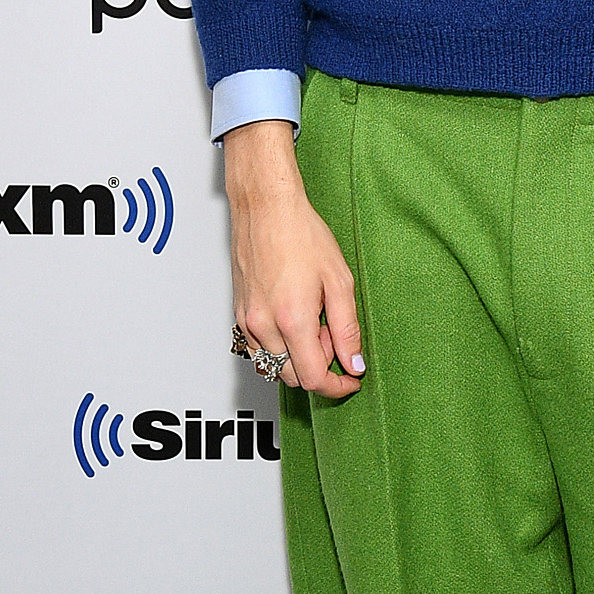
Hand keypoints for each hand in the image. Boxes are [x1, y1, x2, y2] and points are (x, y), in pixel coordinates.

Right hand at [223, 121, 365, 399]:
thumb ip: (348, 329)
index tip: (350, 380)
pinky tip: (294, 317)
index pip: (312, 378)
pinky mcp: (238, 313)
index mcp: (292, 319)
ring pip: (274, 364)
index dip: (336, 386)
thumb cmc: (301, 234)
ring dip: (298, 356)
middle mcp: (264, 325)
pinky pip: (259, 348)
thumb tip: (354, 363)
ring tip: (313, 320)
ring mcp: (247, 321)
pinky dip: (280, 345)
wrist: (266, 208)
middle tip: (333, 333)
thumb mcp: (339, 281)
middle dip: (319, 365)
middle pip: (292, 376)